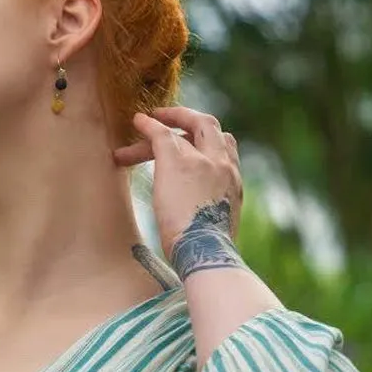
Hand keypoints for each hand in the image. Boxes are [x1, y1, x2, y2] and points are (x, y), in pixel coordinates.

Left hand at [113, 106, 243, 268]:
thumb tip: (199, 227)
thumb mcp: (217, 228)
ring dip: (164, 125)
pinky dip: (149, 126)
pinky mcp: (178, 162)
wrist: (204, 251)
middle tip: (168, 119)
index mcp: (234, 183)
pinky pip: (162, 134)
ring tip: (142, 124)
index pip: (226, 149)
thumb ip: (210, 216)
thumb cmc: (207, 252)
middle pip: (211, 127)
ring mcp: (203, 161)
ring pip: (185, 129)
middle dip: (189, 119)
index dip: (207, 143)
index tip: (192, 145)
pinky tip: (137, 121)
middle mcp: (224, 165)